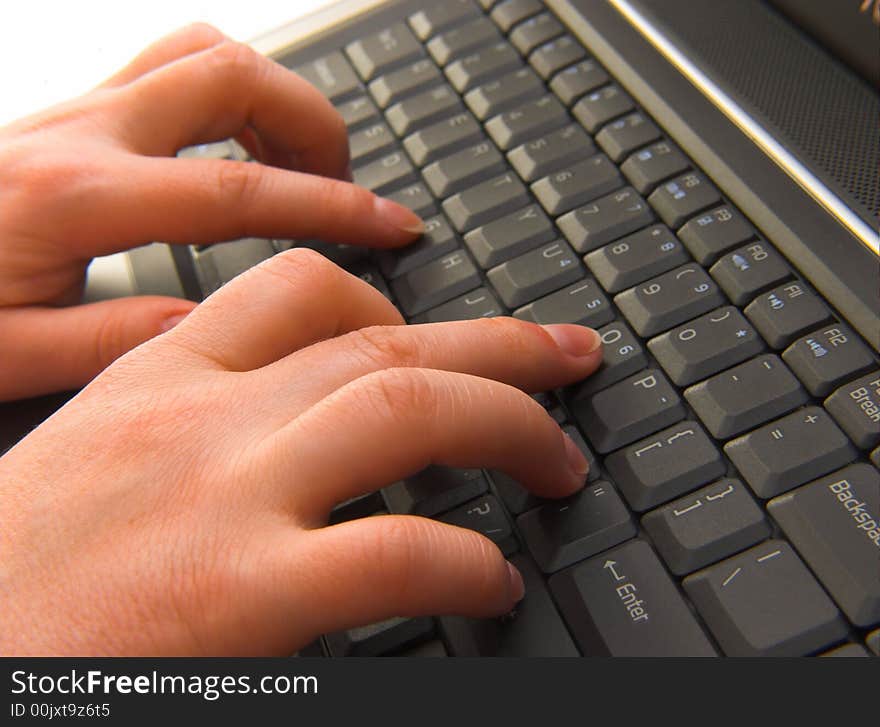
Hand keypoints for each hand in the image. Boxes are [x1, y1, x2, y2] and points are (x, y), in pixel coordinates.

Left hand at [0, 24, 422, 400]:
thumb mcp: (12, 356)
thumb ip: (125, 342)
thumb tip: (225, 330)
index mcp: (78, 200)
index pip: (241, 190)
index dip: (333, 206)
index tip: (392, 224)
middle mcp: (80, 133)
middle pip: (232, 76)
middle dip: (315, 122)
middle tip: (349, 181)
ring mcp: (71, 110)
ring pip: (200, 51)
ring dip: (271, 94)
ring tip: (300, 158)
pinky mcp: (65, 112)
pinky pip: (165, 65)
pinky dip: (225, 91)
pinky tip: (233, 148)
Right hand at [0, 249, 601, 654]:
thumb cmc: (15, 576)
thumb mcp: (97, 462)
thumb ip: (196, 427)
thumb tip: (299, 432)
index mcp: (160, 383)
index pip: (297, 289)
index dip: (390, 299)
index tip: (436, 328)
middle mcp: (201, 421)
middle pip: (384, 338)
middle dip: (497, 343)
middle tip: (565, 357)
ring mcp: (223, 499)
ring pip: (405, 408)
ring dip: (507, 424)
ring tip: (558, 459)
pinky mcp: (239, 596)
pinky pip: (396, 550)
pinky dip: (466, 558)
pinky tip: (493, 579)